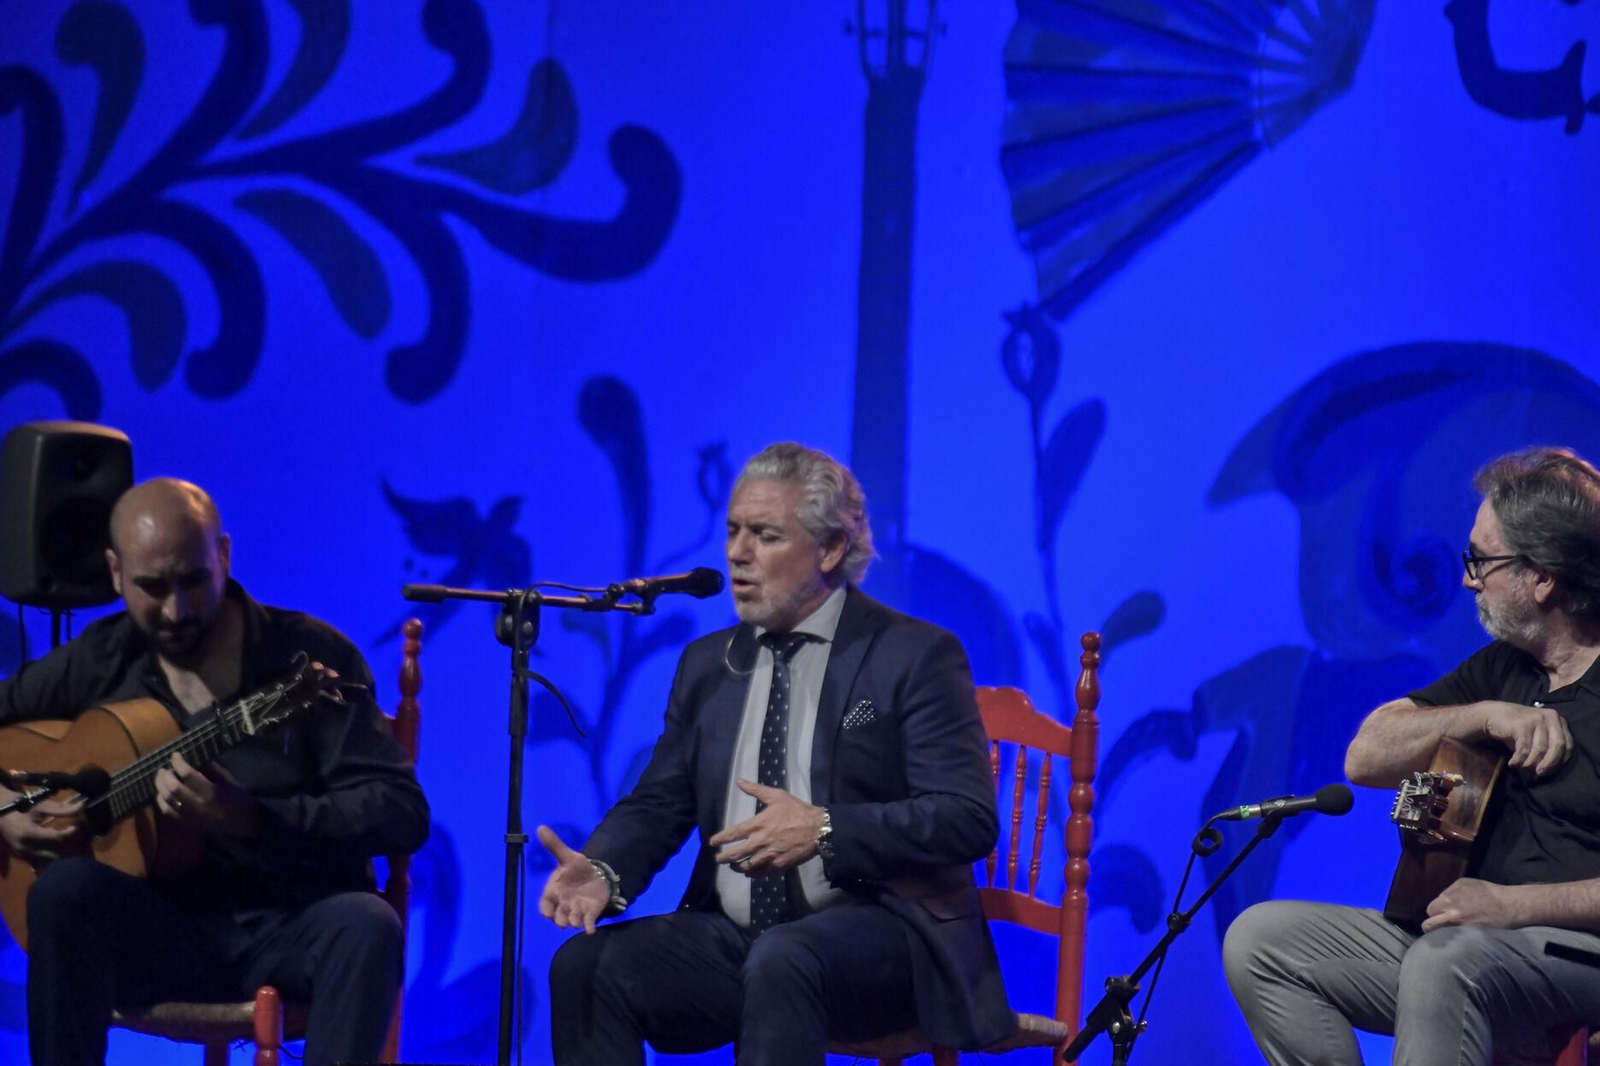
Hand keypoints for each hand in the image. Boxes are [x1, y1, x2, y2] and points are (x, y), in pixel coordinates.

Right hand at [0, 784, 84, 867]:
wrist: (0, 814)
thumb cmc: (20, 807)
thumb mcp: (39, 806)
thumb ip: (59, 809)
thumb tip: (80, 808)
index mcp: (29, 834)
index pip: (56, 838)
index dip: (71, 832)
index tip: (78, 825)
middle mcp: (26, 848)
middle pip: (54, 854)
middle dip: (69, 847)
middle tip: (79, 838)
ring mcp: (24, 855)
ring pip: (48, 862)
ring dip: (62, 855)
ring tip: (71, 845)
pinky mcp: (24, 858)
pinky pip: (41, 865)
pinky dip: (52, 860)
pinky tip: (60, 852)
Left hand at [154, 752, 258, 835]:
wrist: (244, 823)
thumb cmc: (239, 799)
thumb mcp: (230, 780)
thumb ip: (213, 769)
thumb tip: (197, 756)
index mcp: (211, 792)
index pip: (188, 774)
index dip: (179, 763)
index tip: (175, 755)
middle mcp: (198, 804)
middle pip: (173, 788)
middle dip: (165, 775)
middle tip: (164, 768)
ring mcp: (191, 816)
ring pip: (167, 801)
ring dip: (160, 787)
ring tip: (160, 778)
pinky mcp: (188, 824)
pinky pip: (168, 813)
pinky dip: (161, 802)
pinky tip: (161, 794)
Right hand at [536, 825, 608, 933]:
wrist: (595, 876)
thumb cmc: (577, 869)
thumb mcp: (567, 856)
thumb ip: (554, 845)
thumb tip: (540, 827)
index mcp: (554, 892)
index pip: (545, 904)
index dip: (545, 909)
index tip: (547, 913)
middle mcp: (563, 904)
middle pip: (557, 916)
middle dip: (559, 920)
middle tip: (562, 922)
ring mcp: (576, 910)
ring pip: (572, 920)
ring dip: (573, 922)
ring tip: (576, 923)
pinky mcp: (590, 914)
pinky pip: (588, 923)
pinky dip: (589, 928)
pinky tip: (591, 931)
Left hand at [707, 780, 823, 875]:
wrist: (818, 829)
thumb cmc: (797, 810)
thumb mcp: (777, 796)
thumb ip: (756, 789)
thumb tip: (739, 781)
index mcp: (758, 824)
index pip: (733, 834)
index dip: (720, 839)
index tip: (712, 843)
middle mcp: (760, 842)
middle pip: (735, 854)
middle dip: (723, 858)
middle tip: (718, 858)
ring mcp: (769, 856)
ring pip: (746, 866)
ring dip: (736, 866)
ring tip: (732, 865)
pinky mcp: (778, 865)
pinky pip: (760, 873)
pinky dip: (752, 873)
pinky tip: (749, 872)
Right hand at [1422, 877, 1524, 931]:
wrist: (1511, 905)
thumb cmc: (1496, 923)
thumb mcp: (1472, 931)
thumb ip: (1455, 927)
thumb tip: (1445, 928)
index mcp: (1454, 918)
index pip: (1429, 923)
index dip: (1430, 928)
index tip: (1433, 930)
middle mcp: (1451, 903)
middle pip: (1430, 909)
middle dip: (1436, 915)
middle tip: (1446, 918)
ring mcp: (1455, 890)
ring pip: (1439, 898)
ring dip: (1444, 904)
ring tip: (1457, 908)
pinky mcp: (1461, 882)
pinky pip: (1449, 890)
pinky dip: (1453, 895)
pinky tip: (1465, 899)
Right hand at [1483, 701, 1572, 776]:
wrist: (1493, 714)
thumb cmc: (1517, 729)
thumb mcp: (1536, 736)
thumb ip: (1546, 749)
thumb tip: (1547, 771)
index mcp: (1558, 720)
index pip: (1568, 745)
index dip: (1560, 761)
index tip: (1550, 771)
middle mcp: (1550, 717)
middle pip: (1557, 746)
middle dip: (1549, 763)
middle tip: (1539, 773)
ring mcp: (1536, 719)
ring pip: (1540, 749)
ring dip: (1531, 763)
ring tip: (1522, 767)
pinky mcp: (1522, 724)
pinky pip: (1524, 749)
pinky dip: (1518, 760)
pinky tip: (1513, 763)